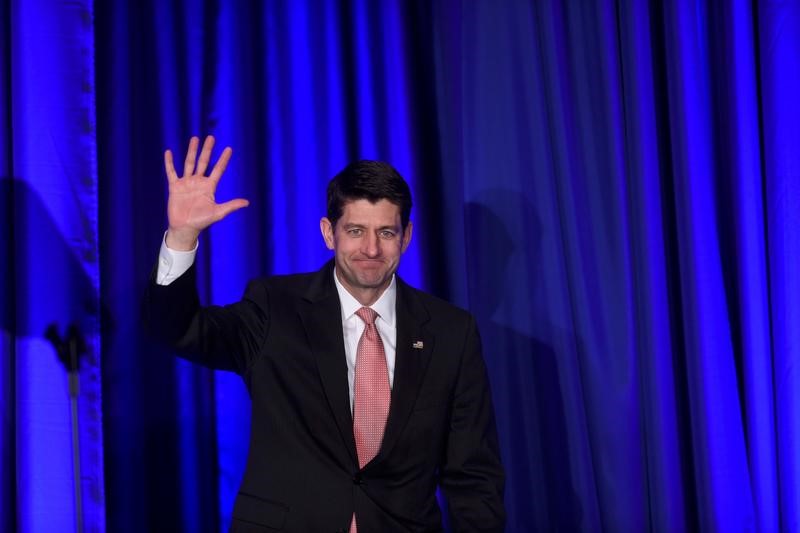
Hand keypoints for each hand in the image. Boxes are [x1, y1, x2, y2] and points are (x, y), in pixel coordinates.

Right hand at [164, 135, 248, 249]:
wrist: (185, 228)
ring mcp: (186, 183)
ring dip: (192, 151)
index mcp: (209, 187)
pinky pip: (171, 172)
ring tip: (195, 138)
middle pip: (204, 162)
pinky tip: (169, 152)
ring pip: (189, 163)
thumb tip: (247, 203)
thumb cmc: (202, 221)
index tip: (229, 149)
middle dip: (207, 150)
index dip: (223, 159)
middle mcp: (198, 182)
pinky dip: (169, 163)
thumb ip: (231, 206)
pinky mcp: (175, 187)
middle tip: (211, 137)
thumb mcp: (218, 212)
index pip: (218, 169)